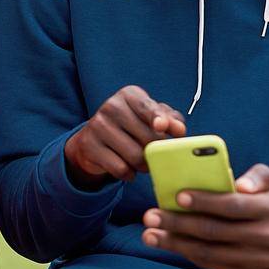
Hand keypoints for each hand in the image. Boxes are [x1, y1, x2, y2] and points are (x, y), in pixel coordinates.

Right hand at [63, 85, 185, 187]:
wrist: (95, 139)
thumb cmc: (132, 126)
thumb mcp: (151, 117)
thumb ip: (170, 120)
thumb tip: (179, 130)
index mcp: (129, 95)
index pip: (147, 108)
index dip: (158, 118)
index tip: (162, 127)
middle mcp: (111, 106)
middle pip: (147, 138)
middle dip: (157, 152)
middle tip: (155, 154)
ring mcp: (98, 125)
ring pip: (135, 156)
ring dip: (144, 165)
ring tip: (141, 162)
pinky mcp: (89, 145)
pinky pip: (120, 168)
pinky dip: (129, 174)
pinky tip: (127, 169)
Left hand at [140, 164, 268, 268]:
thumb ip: (259, 175)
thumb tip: (239, 183)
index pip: (234, 206)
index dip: (205, 202)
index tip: (178, 196)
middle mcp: (267, 239)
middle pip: (216, 233)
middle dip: (178, 224)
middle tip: (149, 216)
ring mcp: (259, 263)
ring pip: (211, 254)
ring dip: (176, 245)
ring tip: (150, 235)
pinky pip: (215, 267)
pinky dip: (191, 256)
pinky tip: (172, 245)